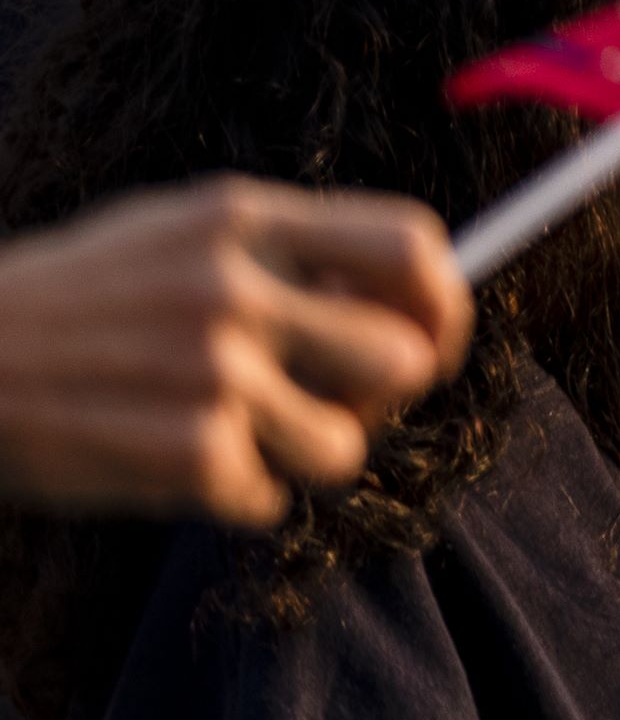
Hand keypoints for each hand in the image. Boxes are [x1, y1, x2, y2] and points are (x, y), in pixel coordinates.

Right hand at [0, 179, 472, 522]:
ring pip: (344, 448)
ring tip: (233, 433)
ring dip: (301, 456)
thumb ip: (285, 252)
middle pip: (405, 359)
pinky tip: (166, 460)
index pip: (410, 246)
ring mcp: (209, 373)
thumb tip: (407, 294)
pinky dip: (229, 495)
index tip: (432, 335)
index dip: (443, 300)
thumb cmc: (75, 299)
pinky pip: (265, 500)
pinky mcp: (182, 455)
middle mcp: (234, 289)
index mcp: (241, 219)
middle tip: (337, 402)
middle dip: (385, 397)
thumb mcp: (176, 234)